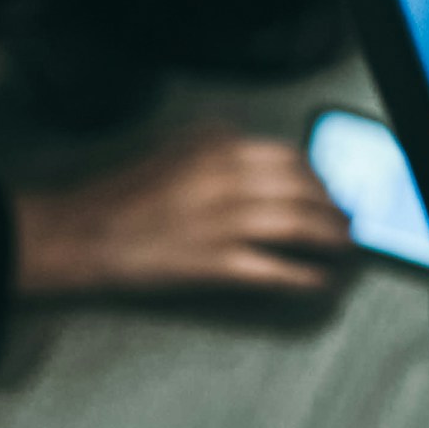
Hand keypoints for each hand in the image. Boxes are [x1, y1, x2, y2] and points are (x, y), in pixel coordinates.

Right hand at [12, 127, 352, 297]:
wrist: (82, 233)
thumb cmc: (122, 196)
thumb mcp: (174, 149)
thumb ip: (219, 147)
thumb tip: (264, 160)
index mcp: (217, 147)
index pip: (292, 158)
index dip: (319, 178)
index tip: (329, 190)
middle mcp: (227, 179)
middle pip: (304, 191)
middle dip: (334, 209)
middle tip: (346, 222)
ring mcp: (224, 222)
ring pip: (299, 226)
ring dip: (330, 239)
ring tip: (344, 248)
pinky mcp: (216, 264)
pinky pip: (277, 270)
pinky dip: (306, 277)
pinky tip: (319, 280)